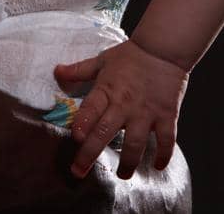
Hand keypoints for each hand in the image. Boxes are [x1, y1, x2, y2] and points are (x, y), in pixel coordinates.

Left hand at [53, 37, 188, 179]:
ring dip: (128, 162)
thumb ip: (79, 70)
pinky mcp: (167, 115)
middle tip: (79, 172)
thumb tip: (56, 72)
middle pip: (105, 132)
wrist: (164, 49)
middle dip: (90, 154)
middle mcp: (125, 104)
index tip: (76, 138)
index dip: (83, 123)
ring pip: (136, 143)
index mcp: (107, 89)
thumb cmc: (131, 55)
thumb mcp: (102, 60)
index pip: (91, 109)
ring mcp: (146, 112)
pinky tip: (158, 167)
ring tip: (123, 175)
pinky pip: (166, 139)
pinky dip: (164, 155)